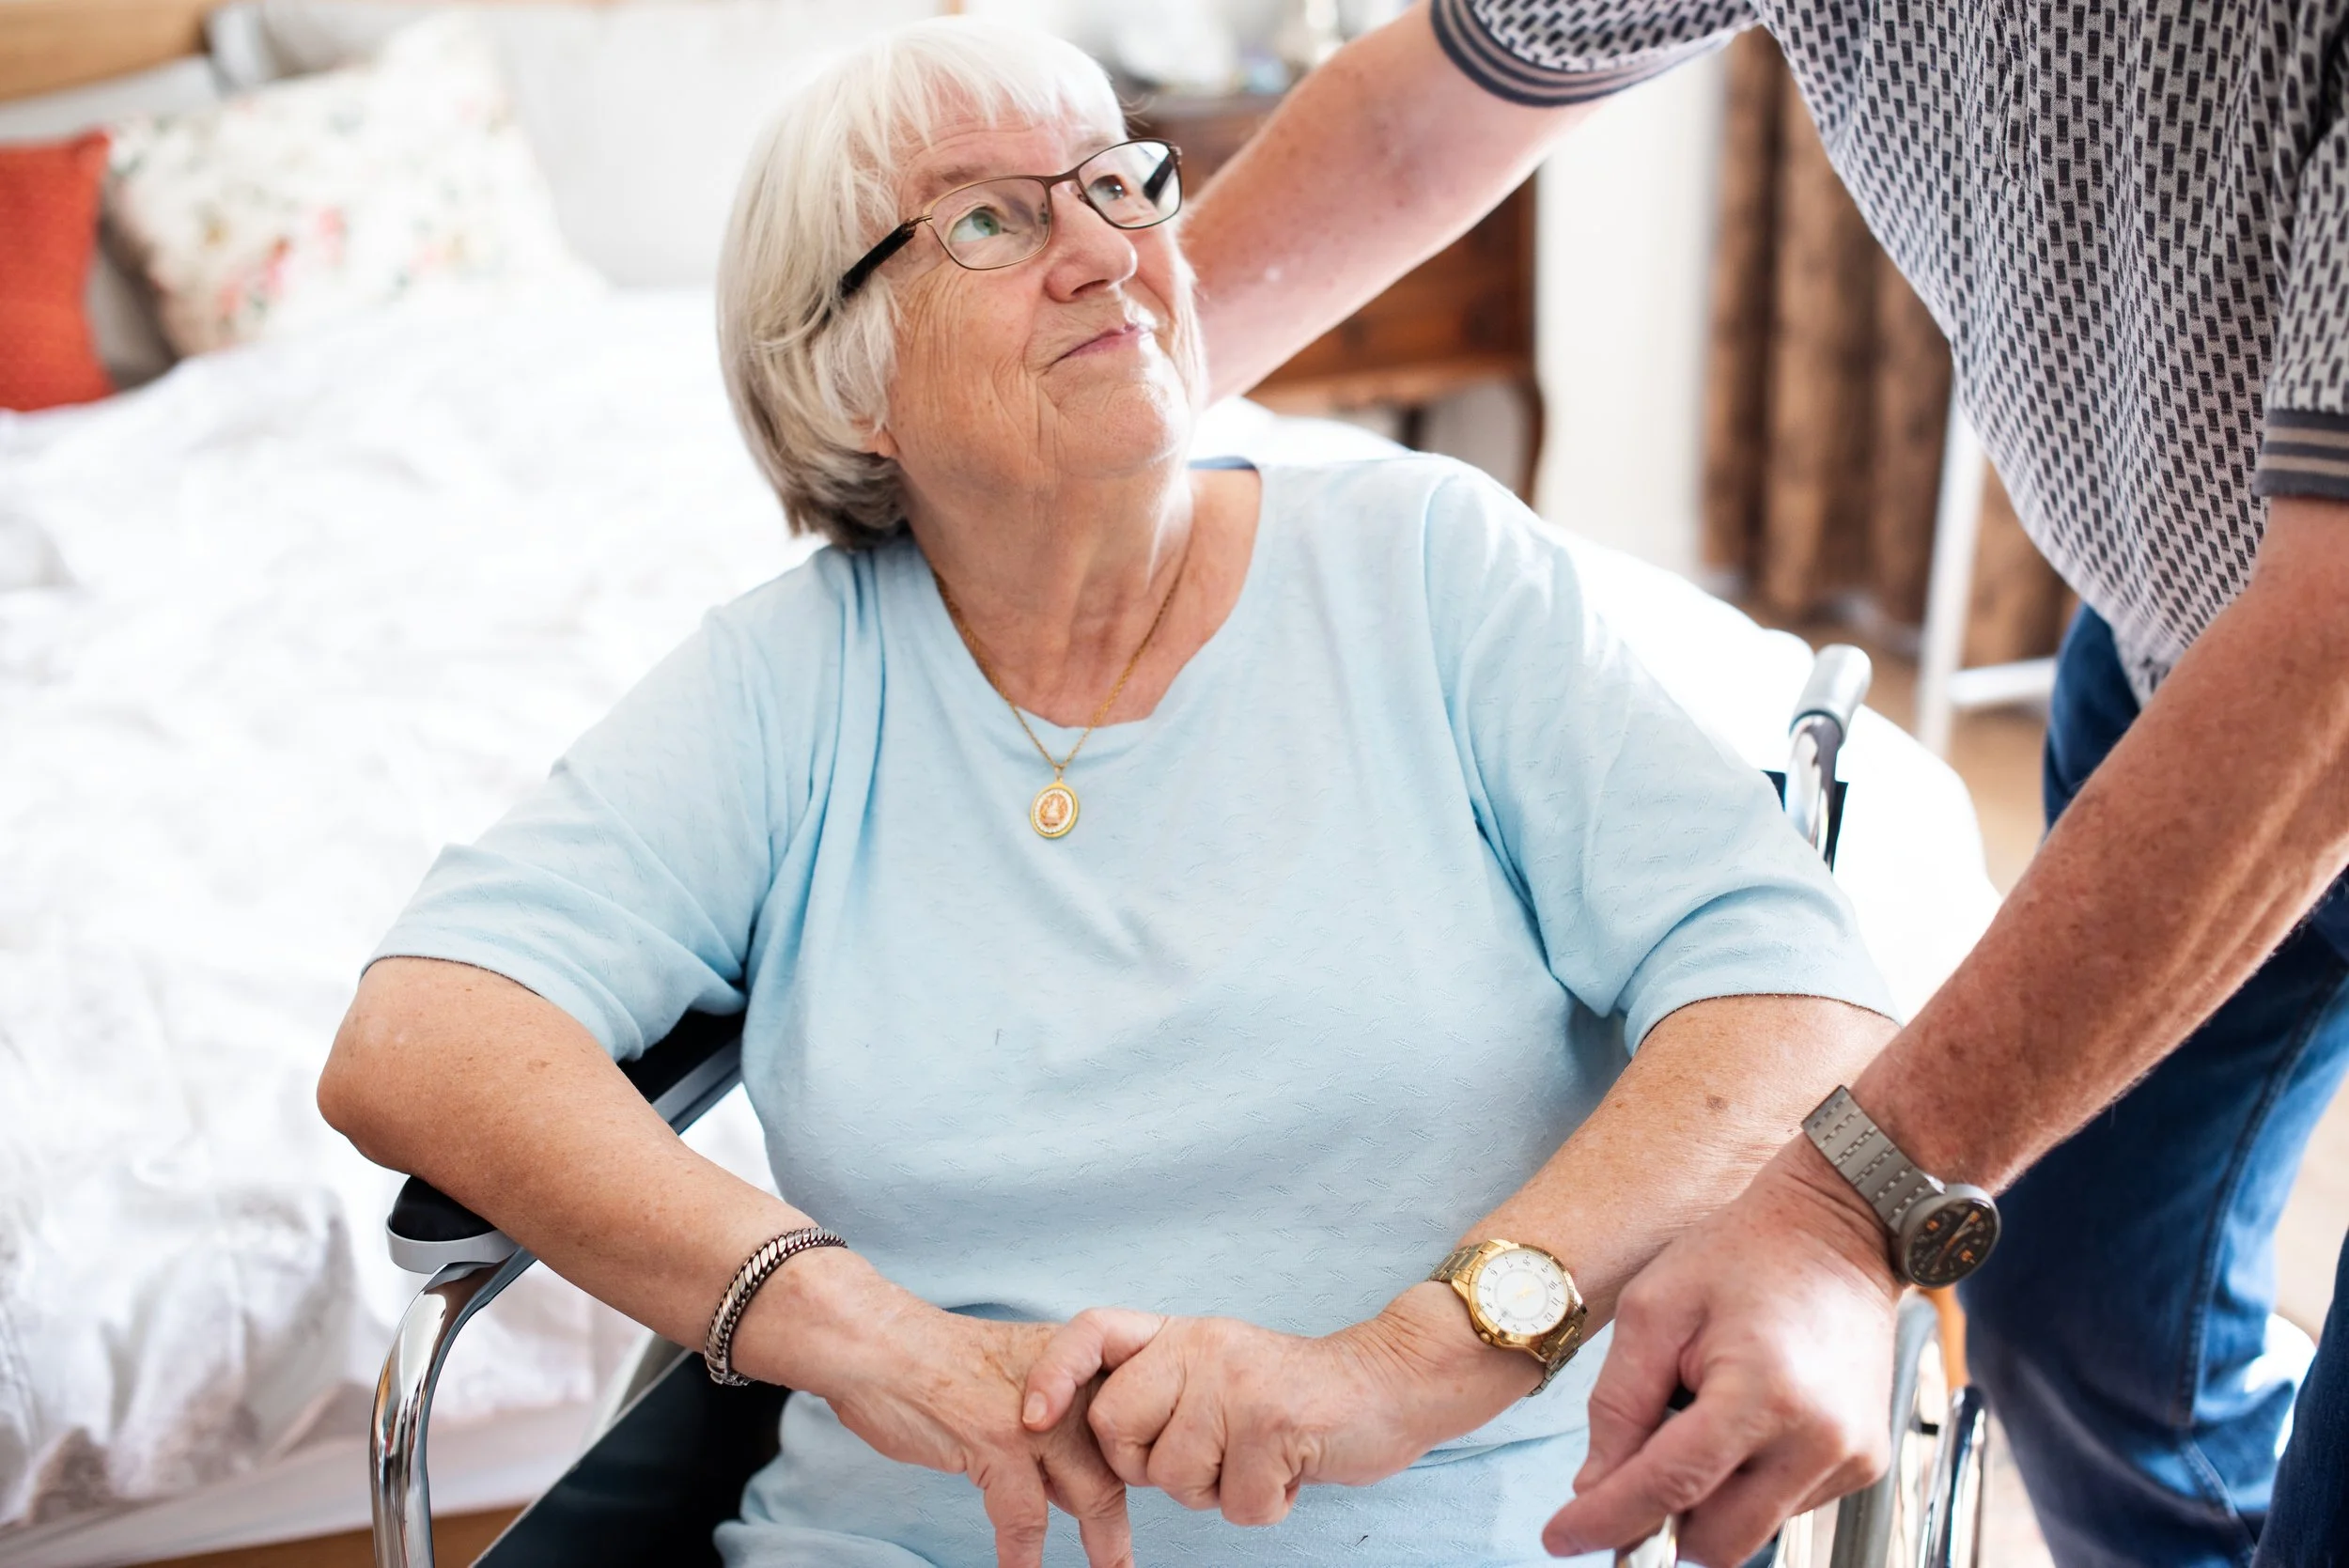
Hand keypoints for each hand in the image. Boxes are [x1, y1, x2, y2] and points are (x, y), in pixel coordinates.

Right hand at [746, 1258, 1130, 1567]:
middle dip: (1120, 1520)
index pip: (1126, 1419)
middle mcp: (1068, 1383)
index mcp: (1075, 1364)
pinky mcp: (999, 1441)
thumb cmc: (937, 1366)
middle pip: (1117, 1461)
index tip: (1132, 1506)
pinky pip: (1025, 1515)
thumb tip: (1075, 1492)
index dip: (1134, 1467)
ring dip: (1101, 1544)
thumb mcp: (1012, 1383)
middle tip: (1125, 1562)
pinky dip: (1023, 1555)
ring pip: (1091, 1491)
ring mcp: (1037, 1413)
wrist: (879, 1344)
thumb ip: (1051, 1428)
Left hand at [1020, 1285, 1533, 1526]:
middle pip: (1117, 1430)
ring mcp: (1235, 1382)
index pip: (1092, 1332)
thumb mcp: (1218, 1372)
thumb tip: (1095, 1435)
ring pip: (1175, 1477)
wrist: (1388, 1385)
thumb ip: (1163, 1390)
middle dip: (1152, 1467)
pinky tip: (1290, 1469)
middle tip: (1210, 1457)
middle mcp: (1201, 1346)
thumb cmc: (1294, 1396)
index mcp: (1181, 1333)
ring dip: (1218, 1491)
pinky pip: (1234, 1503)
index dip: (1053, 1373)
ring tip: (1260, 1458)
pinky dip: (1265, 1505)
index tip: (1029, 1417)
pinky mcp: (1272, 1422)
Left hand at [1541, 1146, 1901, 1566]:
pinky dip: (1744, 1484)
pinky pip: (1784, 1507)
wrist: (1839, 1229)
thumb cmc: (1744, 1253)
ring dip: (1704, 1499)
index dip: (1608, 1521)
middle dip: (1658, 1521)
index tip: (1559, 1538)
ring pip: (1749, 1530)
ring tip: (1699, 1413)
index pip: (1671, 1487)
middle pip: (1715, 1537)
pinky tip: (1740, 1420)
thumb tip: (1594, 1487)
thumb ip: (1618, 1405)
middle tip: (1625, 1472)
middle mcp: (1819, 1440)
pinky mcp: (1866, 1462)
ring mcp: (1851, 1456)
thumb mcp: (1654, 1310)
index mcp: (1762, 1393)